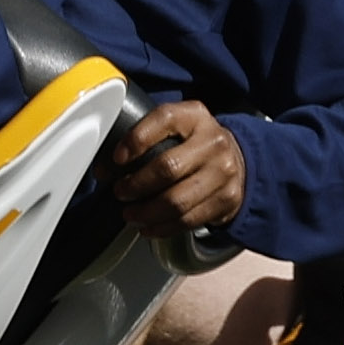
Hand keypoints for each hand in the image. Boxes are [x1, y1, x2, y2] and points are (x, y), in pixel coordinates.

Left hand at [105, 100, 241, 243]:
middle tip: (120, 191)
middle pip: (168, 167)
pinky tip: (148, 226)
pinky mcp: (227, 200)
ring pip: (177, 201)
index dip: (136, 140)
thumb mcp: (176, 127)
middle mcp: (213, 142)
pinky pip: (188, 220)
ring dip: (146, 212)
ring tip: (130, 213)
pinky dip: (163, 227)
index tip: (116, 158)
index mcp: (195, 117)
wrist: (238, 161)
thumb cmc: (194, 144)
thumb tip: (105, 166)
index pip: (163, 120)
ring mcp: (223, 173)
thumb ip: (147, 137)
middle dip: (135, 184)